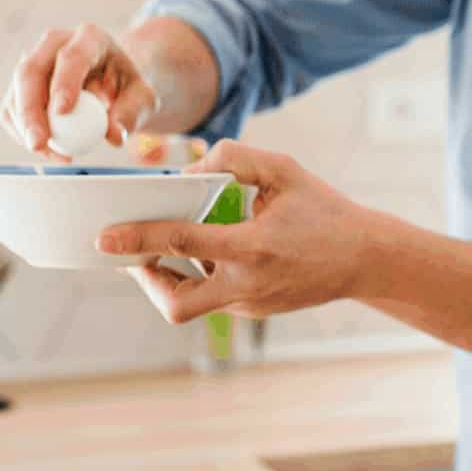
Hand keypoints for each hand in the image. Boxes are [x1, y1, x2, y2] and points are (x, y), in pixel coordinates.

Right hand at [0, 22, 159, 161]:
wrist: (114, 81)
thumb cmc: (128, 87)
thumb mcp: (143, 98)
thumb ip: (132, 113)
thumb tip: (114, 135)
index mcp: (90, 38)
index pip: (72, 57)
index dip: (64, 83)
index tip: (62, 112)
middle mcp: (55, 44)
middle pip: (30, 71)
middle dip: (30, 110)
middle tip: (39, 143)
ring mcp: (33, 62)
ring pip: (15, 94)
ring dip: (26, 129)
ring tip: (57, 155)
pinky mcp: (20, 85)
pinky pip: (11, 111)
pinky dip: (23, 134)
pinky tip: (48, 150)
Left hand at [96, 141, 381, 323]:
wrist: (366, 258)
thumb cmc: (325, 210)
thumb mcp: (286, 171)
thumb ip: (236, 158)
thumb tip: (191, 171)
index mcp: (254, 246)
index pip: (182, 243)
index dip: (138, 239)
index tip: (105, 238)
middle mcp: (249, 283)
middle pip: (176, 302)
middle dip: (146, 280)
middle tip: (135, 255)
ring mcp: (251, 304)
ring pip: (191, 304)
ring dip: (170, 278)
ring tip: (166, 250)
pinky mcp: (254, 312)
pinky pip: (213, 297)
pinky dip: (200, 276)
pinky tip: (208, 254)